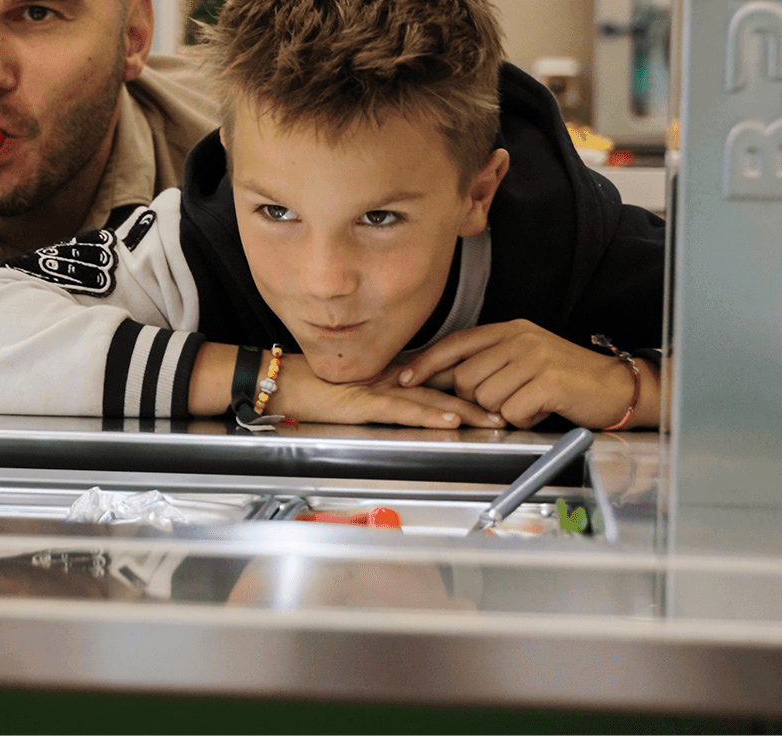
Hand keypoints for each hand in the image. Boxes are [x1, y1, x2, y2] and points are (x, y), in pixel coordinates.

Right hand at [270, 348, 503, 428]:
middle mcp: (389, 377)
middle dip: (480, 399)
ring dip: (465, 409)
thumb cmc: (310, 388)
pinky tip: (449, 418)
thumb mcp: (355, 390)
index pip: (438, 378)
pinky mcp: (363, 402)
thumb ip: (384, 393)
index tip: (499, 393)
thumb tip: (411, 403)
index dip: (471, 385)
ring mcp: (378, 388)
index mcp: (390, 373)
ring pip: (431, 398)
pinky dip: (428, 414)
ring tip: (493, 419)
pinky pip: (402, 409)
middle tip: (513, 408)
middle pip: (443, 387)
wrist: (280, 383)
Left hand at [394, 320, 645, 429]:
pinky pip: (511, 412)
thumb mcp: (525, 357)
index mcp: (509, 330)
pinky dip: (523, 420)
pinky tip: (540, 412)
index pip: (455, 343)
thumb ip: (490, 360)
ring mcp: (533, 359)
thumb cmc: (566, 377)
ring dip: (503, 411)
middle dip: (476, 399)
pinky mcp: (548, 382)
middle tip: (508, 400)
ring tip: (528, 403)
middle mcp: (519, 339)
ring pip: (485, 397)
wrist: (616, 387)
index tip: (403, 378)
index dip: (426, 363)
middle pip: (464, 378)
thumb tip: (444, 376)